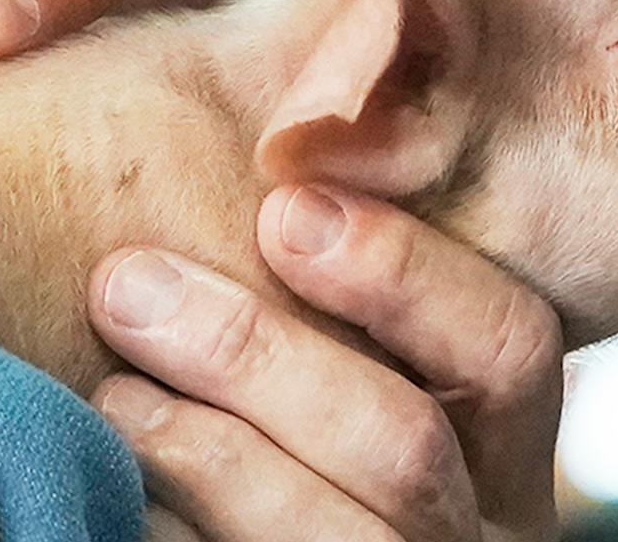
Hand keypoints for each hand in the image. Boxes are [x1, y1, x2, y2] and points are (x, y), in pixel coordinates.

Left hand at [88, 186, 562, 541]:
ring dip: (200, 448)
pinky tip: (107, 473)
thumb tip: (284, 117)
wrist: (245, 524)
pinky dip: (171, 525)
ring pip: (327, 532)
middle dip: (257, 353)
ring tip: (107, 388)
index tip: (280, 207)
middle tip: (129, 280)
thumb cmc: (280, 410)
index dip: (403, 271)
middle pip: (405, 441)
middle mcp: (475, 526)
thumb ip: (334, 253)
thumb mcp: (349, 345)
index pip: (510, 344)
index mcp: (501, 439)